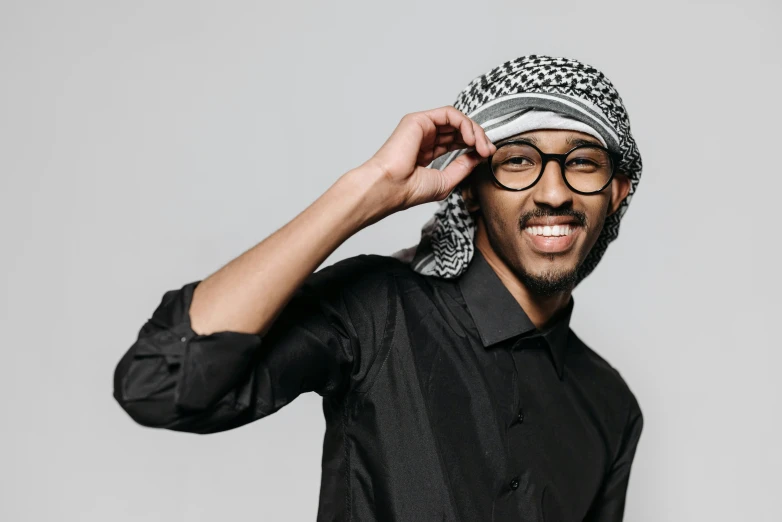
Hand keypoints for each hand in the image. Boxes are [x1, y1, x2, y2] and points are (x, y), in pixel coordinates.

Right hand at [363, 106, 495, 211]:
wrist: (390, 188)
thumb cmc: (408, 190)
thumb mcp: (446, 180)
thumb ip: (463, 166)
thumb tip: (479, 155)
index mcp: (426, 152)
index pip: (456, 141)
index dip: (475, 145)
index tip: (487, 155)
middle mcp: (424, 137)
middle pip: (459, 129)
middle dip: (478, 138)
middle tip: (488, 150)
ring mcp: (421, 127)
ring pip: (456, 120)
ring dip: (474, 131)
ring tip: (482, 147)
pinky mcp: (419, 120)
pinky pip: (449, 114)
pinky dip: (465, 124)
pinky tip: (471, 139)